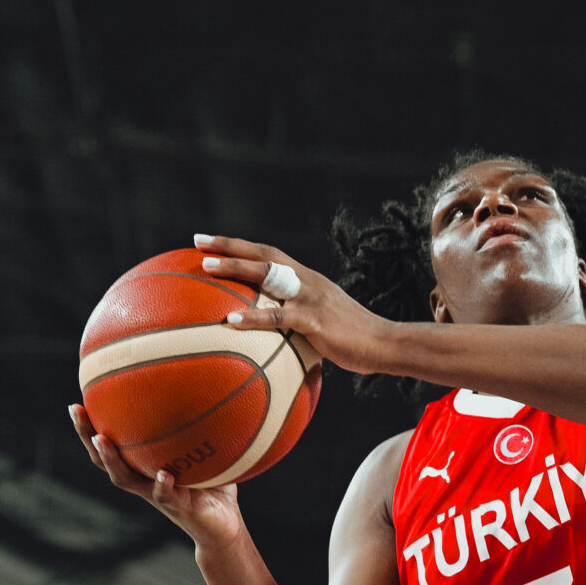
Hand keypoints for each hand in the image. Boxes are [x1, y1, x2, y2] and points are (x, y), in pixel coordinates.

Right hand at [68, 403, 243, 549]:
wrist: (223, 527)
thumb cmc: (212, 487)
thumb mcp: (206, 454)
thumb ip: (203, 429)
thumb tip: (207, 390)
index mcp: (145, 468)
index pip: (112, 445)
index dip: (92, 428)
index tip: (78, 402)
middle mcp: (144, 481)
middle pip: (106, 460)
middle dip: (88, 436)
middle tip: (77, 412)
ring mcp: (158, 496)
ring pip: (127, 479)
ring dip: (112, 460)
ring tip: (102, 439)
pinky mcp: (179, 508)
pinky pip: (167, 495)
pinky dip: (163, 485)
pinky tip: (162, 474)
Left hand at [194, 233, 389, 375]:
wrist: (385, 342)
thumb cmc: (354, 340)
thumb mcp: (324, 322)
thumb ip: (299, 321)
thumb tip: (274, 336)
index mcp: (308, 279)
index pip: (270, 255)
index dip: (242, 247)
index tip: (213, 243)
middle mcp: (307, 281)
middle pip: (264, 255)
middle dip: (230, 246)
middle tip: (199, 242)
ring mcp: (311, 297)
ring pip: (269, 274)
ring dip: (236, 268)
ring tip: (207, 267)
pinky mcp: (314, 319)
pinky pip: (278, 315)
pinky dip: (252, 317)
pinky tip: (230, 321)